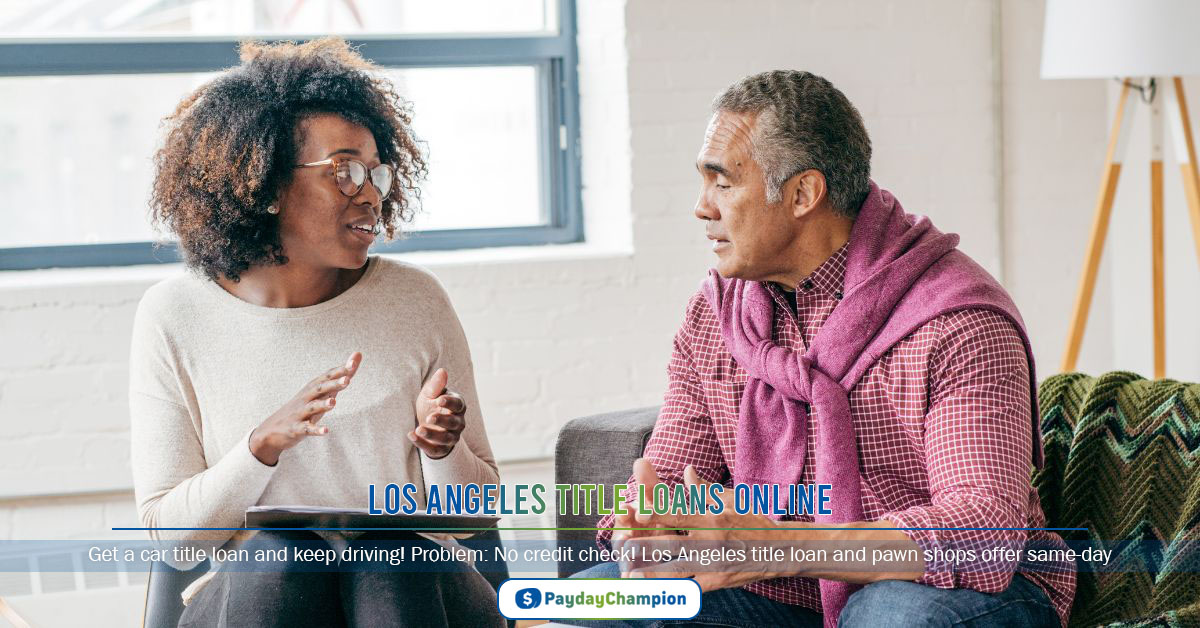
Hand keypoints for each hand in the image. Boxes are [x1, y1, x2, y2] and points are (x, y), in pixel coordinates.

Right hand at [249, 352, 361, 465]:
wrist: (273, 430)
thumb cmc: (304, 407)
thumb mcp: (321, 393)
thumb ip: (340, 378)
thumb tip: (357, 355)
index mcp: (313, 389)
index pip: (327, 377)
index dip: (340, 371)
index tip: (353, 362)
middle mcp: (306, 398)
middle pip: (320, 389)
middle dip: (333, 384)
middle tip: (348, 380)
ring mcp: (300, 413)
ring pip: (312, 407)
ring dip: (323, 404)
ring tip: (334, 402)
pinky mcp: (296, 429)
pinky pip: (307, 429)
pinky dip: (316, 429)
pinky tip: (325, 430)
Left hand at [409, 368, 465, 458]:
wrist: (427, 424)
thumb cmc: (431, 404)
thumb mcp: (430, 394)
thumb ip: (436, 385)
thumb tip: (442, 371)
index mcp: (457, 406)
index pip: (458, 404)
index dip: (450, 403)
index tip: (439, 400)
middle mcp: (458, 422)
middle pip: (454, 423)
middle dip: (442, 420)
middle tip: (429, 417)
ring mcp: (451, 437)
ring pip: (446, 438)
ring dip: (432, 435)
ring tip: (419, 429)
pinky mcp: (441, 449)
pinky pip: (434, 449)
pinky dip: (422, 444)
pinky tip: (411, 436)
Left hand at [620, 464, 787, 590]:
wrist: (781, 549)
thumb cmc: (753, 520)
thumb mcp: (731, 500)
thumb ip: (703, 490)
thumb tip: (686, 470)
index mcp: (712, 518)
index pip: (679, 514)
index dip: (656, 513)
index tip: (635, 512)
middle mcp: (711, 541)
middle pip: (672, 544)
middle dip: (645, 546)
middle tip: (621, 547)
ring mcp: (714, 564)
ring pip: (678, 569)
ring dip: (652, 572)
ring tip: (630, 574)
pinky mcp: (718, 581)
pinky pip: (692, 587)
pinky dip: (673, 590)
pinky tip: (655, 592)